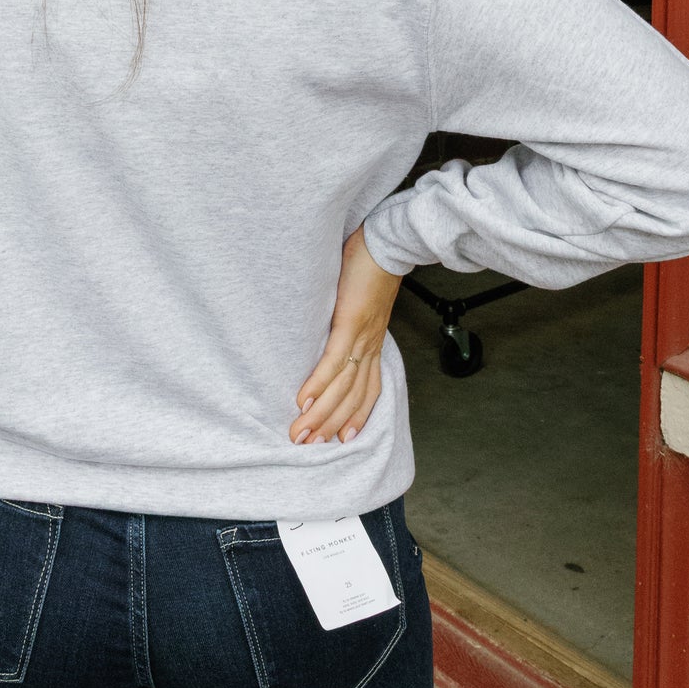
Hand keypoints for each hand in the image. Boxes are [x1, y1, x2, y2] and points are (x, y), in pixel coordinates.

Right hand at [289, 226, 401, 447]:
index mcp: (373, 341)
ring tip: (300, 433)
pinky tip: (304, 401)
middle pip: (352, 396)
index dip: (355, 416)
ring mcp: (361, 335)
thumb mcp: (360, 299)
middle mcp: (370, 344)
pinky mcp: (350, 322)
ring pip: (343, 387)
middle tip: (308, 446)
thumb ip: (346, 317)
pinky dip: (319, 384)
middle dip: (330, 425)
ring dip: (321, 414)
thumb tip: (329, 326)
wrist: (388, 241)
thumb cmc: (371, 264)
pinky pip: (334, 361)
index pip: (367, 389)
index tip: (340, 438)